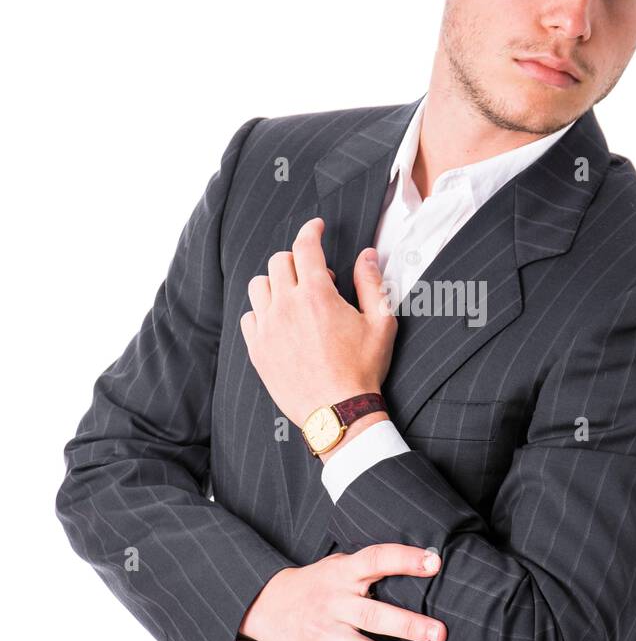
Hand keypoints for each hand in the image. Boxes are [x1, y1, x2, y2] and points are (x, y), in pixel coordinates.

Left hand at [240, 217, 396, 426]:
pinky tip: (280, 323)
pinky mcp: (258, 350)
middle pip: (279, 262)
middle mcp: (286, 306)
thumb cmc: (362, 370)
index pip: (305, 246)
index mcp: (317, 295)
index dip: (311, 230)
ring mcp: (268, 328)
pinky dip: (262, 312)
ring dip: (276, 283)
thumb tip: (367, 255)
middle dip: (297, 260)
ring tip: (294, 298)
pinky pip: (249, 317)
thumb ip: (371, 283)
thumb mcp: (381, 323)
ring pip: (259, 286)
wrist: (338, 412)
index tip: (316, 227)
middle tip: (315, 277)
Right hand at [240, 546, 447, 640]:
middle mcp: (334, 604)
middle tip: (442, 634)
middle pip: (375, 616)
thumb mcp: (336, 566)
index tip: (435, 563)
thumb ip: (368, 568)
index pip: (376, 559)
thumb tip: (423, 565)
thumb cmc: (316, 585)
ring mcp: (325, 636)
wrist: (265, 607)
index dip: (405, 559)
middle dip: (411, 627)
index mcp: (341, 573)